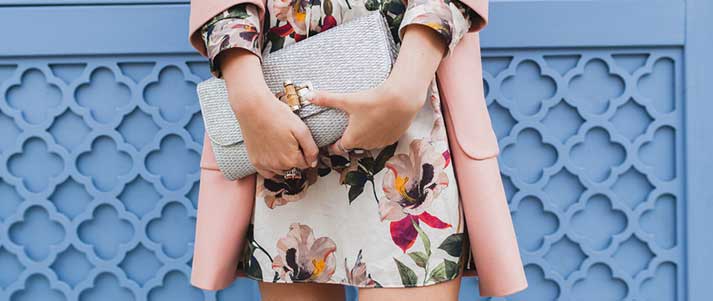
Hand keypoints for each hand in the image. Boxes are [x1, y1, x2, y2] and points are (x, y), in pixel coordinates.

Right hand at [219, 48, 318, 178]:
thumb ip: (311, 149)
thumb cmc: (277, 115)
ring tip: (280, 144)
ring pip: (281, 170)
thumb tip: (313, 163)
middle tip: (290, 140)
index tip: (300, 142)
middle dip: (295, 157)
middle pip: (294, 168)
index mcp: (292, 159)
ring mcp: (265, 165)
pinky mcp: (255, 161)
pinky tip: (272, 155)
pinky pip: (267, 173)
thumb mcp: (301, 129)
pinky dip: (272, 167)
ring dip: (284, 162)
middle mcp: (278, 166)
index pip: (306, 164)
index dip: (306, 153)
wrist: (254, 108)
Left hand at [305, 24, 447, 149]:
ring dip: (365, 136)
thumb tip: (308, 94)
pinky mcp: (393, 138)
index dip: (334, 145)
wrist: (401, 100)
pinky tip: (379, 121)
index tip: (332, 140)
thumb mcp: (347, 99)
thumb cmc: (373, 101)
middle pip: (354, 145)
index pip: (338, 148)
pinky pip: (382, 139)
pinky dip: (379, 133)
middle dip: (350, 138)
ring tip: (364, 123)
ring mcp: (381, 143)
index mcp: (352, 139)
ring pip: (369, 143)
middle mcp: (366, 145)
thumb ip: (327, 99)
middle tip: (348, 126)